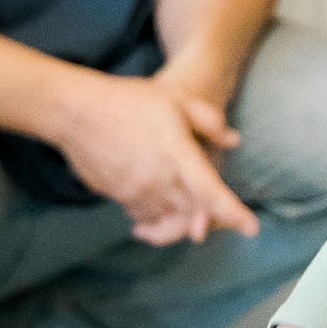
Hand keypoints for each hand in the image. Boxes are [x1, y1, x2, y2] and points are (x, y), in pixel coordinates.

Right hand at [55, 70, 258, 245]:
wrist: (74, 111)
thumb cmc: (128, 100)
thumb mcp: (175, 98)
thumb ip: (208, 121)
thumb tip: (233, 141)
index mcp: (178, 155)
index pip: (211, 193)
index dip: (234, 214)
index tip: (252, 228)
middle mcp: (158, 180)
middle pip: (192, 216)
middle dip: (208, 221)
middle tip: (215, 219)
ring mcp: (135, 192)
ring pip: (167, 222)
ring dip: (180, 222)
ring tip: (189, 220)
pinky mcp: (117, 196)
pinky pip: (143, 217)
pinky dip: (155, 220)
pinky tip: (156, 210)